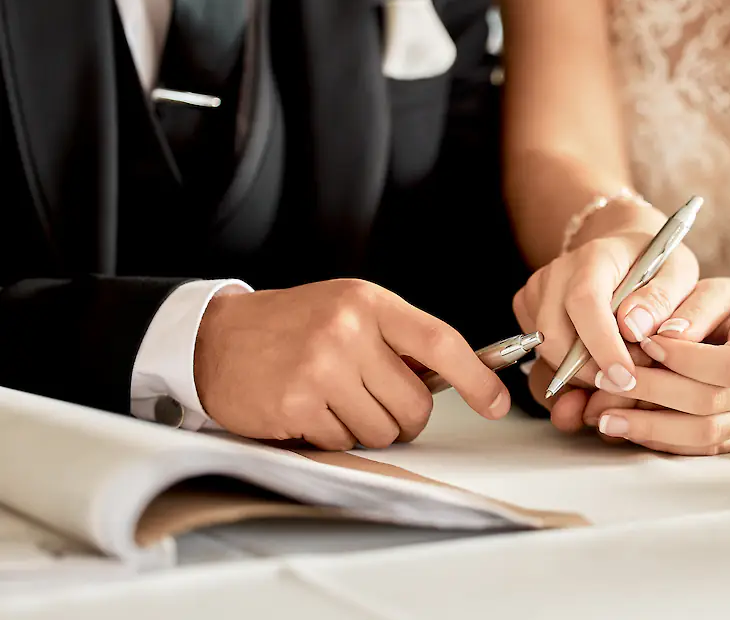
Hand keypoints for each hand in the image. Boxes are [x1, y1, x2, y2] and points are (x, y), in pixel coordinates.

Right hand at [193, 280, 510, 449]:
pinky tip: (307, 408)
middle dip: (402, 417)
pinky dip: (330, 435)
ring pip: (382, 431)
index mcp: (369, 303)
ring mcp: (321, 368)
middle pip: (414, 405)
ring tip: (333, 399)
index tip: (497, 403)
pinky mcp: (297, 404)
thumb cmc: (294, 325)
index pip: (439, 341)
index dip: (476, 378)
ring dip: (364, 427)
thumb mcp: (349, 310)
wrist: (216, 338)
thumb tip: (458, 378)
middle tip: (371, 399)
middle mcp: (348, 331)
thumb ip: (398, 339)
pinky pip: (343, 442)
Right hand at [513, 228, 698, 395]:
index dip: (602, 346)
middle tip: (628, 382)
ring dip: (580, 375)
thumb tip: (636, 329)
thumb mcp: (679, 274)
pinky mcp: (527, 309)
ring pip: (545, 353)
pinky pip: (541, 356)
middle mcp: (557, 272)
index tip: (626, 377)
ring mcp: (538, 291)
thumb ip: (663, 300)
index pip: (585, 303)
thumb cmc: (656, 264)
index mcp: (595, 257)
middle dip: (589, 372)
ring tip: (618, 369)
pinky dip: (569, 372)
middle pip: (554, 336)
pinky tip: (598, 363)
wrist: (626, 252)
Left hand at [577, 278, 729, 454]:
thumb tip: (653, 335)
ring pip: (703, 434)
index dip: (686, 358)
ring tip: (604, 418)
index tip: (646, 343)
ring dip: (650, 427)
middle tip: (605, 381)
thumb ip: (691, 310)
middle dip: (653, 392)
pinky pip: (699, 448)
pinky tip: (625, 428)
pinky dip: (659, 439)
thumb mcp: (718, 291)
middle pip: (710, 402)